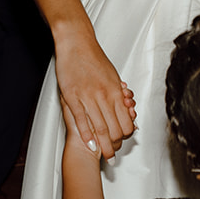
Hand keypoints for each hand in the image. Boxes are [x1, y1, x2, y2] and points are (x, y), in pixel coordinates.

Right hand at [55, 29, 135, 158]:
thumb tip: (126, 105)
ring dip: (102, 145)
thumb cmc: (94, 58)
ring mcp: (88, 96)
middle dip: (114, 145)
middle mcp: (104, 95)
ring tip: (103, 155)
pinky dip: (86, 133)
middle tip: (112, 155)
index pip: (126, 120)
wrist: (77, 43)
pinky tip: (88, 143)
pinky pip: (80, 118)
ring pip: (99, 127)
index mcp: (115, 90)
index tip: (123, 143)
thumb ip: (119, 92)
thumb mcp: (112, 76)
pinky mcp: (72, 96)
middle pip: (114, 128)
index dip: (126, 135)